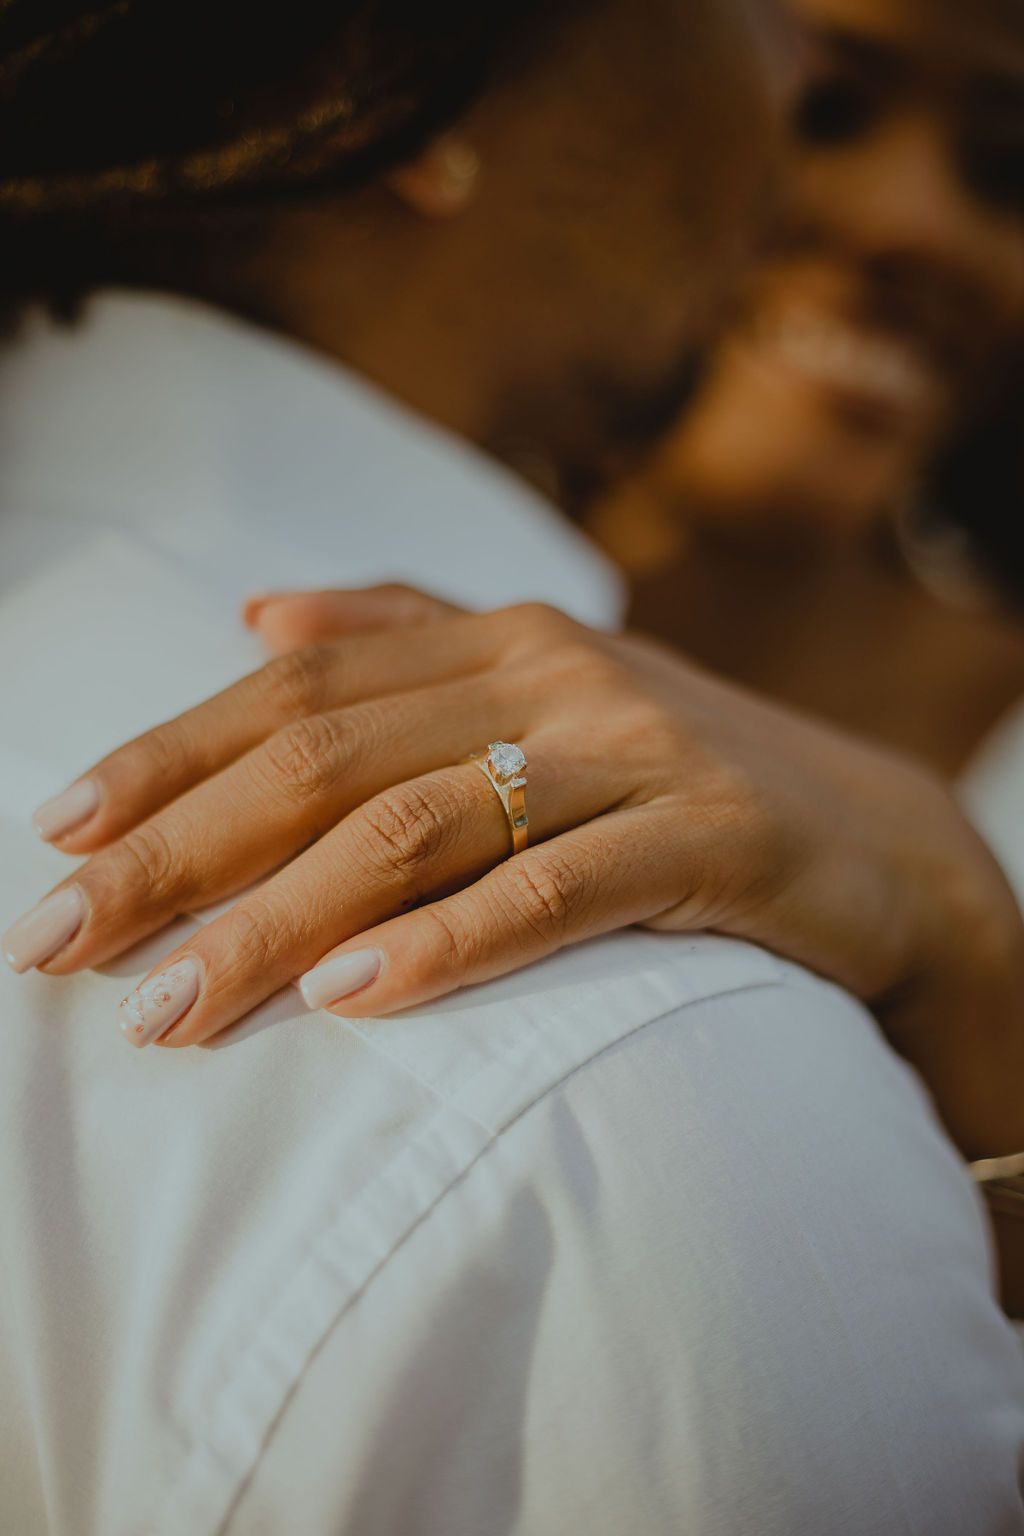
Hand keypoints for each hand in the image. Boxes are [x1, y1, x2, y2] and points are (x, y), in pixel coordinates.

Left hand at [6, 586, 1022, 1159]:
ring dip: (278, 924)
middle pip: (325, 760)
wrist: (876, 838)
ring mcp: (632, 751)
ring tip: (171, 1012)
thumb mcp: (545, 688)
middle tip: (59, 943)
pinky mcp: (705, 838)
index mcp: (498, 636)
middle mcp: (553, 674)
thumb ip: (408, 636)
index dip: (167, 757)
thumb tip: (258, 618)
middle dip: (179, 854)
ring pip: (416, 828)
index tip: (58, 835)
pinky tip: (347, 1003)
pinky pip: (552, 892)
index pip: (294, 691)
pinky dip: (443, 944)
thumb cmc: (676, 774)